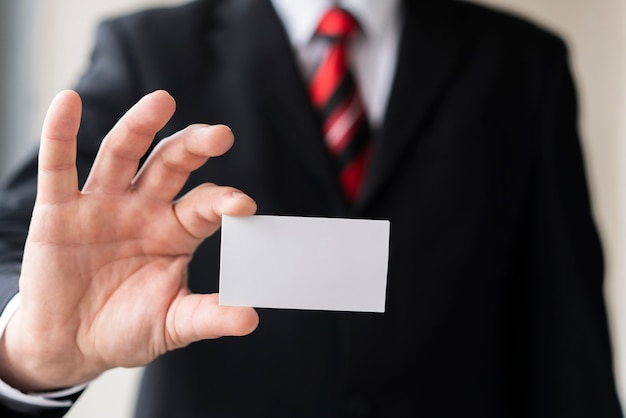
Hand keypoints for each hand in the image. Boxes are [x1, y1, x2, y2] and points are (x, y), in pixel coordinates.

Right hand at [0, 90, 258, 390]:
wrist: (71, 344)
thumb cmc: (126, 329)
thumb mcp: (172, 324)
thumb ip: (208, 317)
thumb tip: (251, 320)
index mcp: (177, 232)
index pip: (205, 206)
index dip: (224, 201)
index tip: (244, 205)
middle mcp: (144, 209)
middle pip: (171, 165)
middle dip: (195, 148)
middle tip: (221, 135)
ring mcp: (103, 205)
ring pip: (123, 155)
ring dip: (140, 126)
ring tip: (163, 101)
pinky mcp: (59, 210)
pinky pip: (59, 167)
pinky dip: (61, 134)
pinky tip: (68, 102)